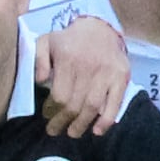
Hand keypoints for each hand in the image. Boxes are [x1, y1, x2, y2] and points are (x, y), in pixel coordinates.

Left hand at [31, 11, 133, 134]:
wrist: (100, 27)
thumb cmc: (69, 39)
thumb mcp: (47, 41)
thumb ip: (38, 59)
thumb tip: (40, 81)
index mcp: (68, 59)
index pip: (59, 95)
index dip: (51, 110)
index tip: (47, 116)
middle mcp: (88, 67)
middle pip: (74, 105)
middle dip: (62, 122)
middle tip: (55, 131)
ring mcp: (107, 73)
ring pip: (92, 107)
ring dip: (81, 125)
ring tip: (72, 133)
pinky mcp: (121, 77)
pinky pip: (115, 103)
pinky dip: (106, 120)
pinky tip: (97, 131)